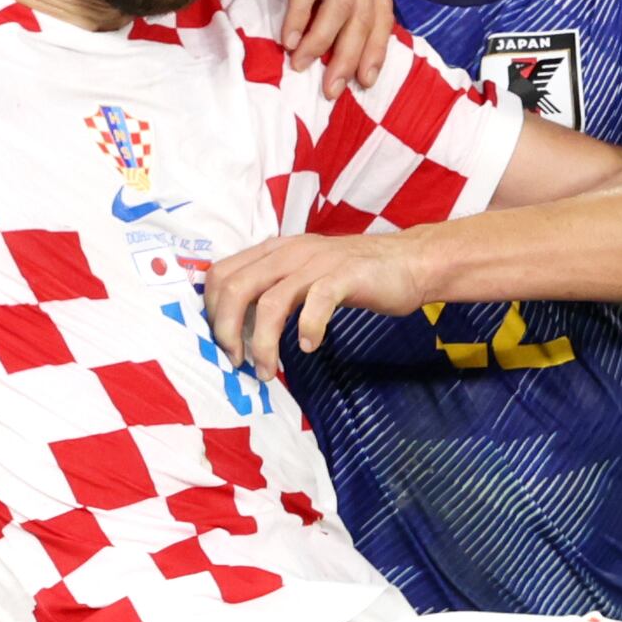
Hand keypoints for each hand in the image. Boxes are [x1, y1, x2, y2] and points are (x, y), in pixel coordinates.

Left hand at [203, 228, 440, 369]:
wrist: (410, 261)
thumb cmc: (356, 275)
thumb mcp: (306, 275)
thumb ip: (275, 290)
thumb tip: (240, 327)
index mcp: (275, 251)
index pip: (221, 273)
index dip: (211, 311)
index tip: (222, 343)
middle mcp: (290, 252)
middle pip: (235, 287)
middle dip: (226, 331)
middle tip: (236, 363)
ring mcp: (317, 262)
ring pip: (270, 301)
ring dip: (262, 343)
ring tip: (266, 370)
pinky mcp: (345, 275)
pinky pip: (316, 302)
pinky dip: (307, 329)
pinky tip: (309, 347)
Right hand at [217, 0, 395, 88]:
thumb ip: (332, 4)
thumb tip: (341, 55)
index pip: (381, 11)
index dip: (375, 49)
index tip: (363, 82)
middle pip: (362, 11)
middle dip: (348, 54)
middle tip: (331, 86)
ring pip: (340, 0)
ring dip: (320, 38)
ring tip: (301, 63)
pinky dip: (299, 14)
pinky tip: (289, 37)